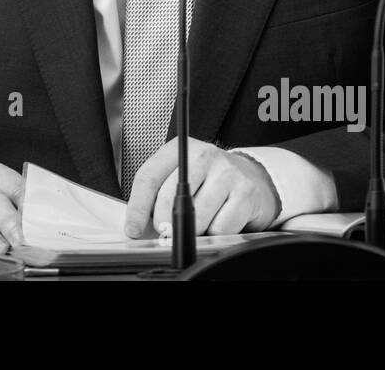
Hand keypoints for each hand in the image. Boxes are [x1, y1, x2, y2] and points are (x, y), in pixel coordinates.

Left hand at [124, 139, 280, 237]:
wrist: (252, 178)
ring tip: (200, 221)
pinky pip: (220, 227)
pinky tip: (219, 220)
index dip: (137, 208)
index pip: (149, 177)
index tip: (132, 229)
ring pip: (196, 217)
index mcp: (179, 149)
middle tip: (166, 234)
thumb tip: (138, 228)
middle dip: (164, 225)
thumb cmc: (208, 182)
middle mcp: (203, 154)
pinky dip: (216, 233)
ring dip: (193, 230)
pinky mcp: (245, 192)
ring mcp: (226, 172)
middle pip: (170, 198)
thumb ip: (158, 196)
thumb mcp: (181, 178)